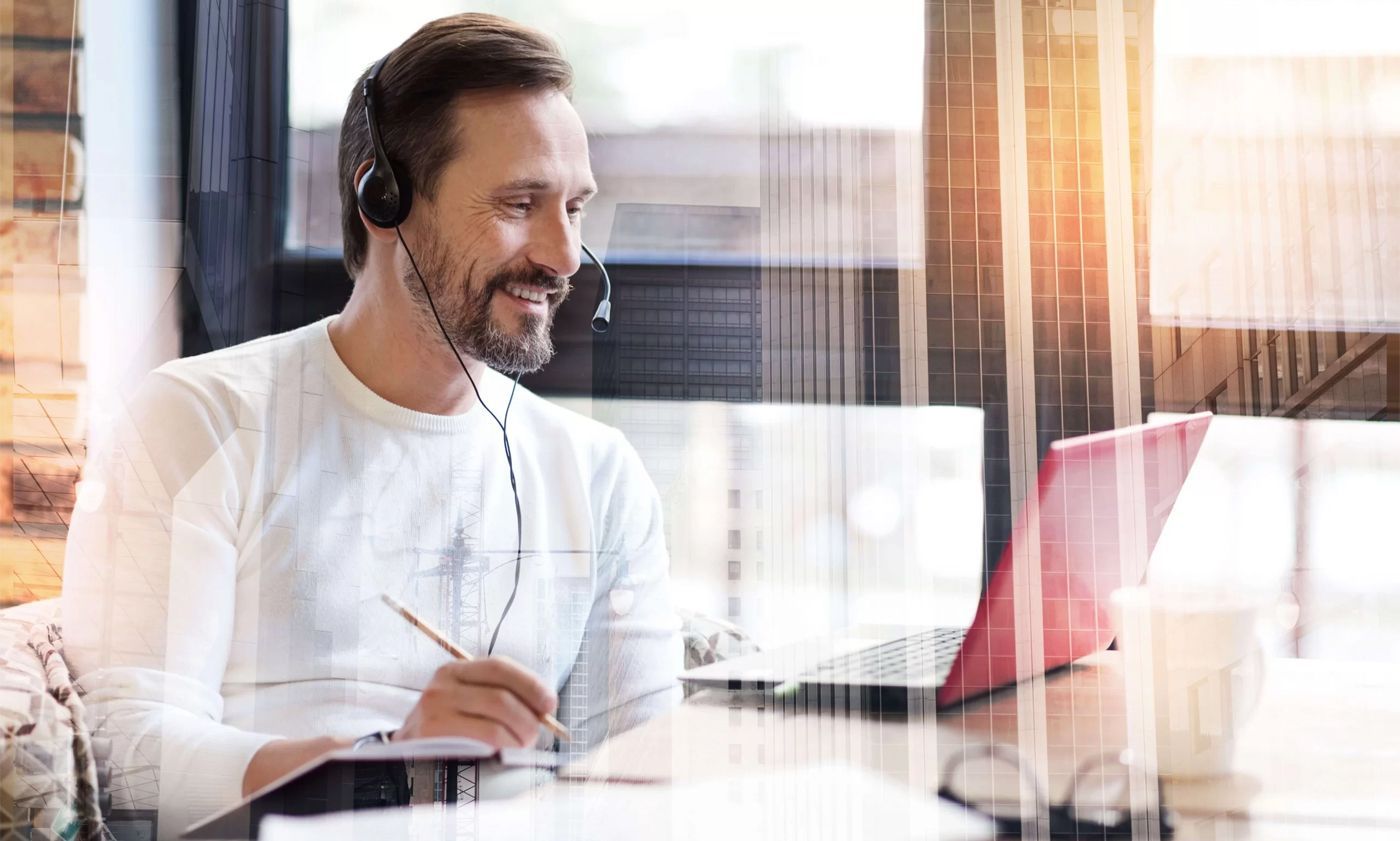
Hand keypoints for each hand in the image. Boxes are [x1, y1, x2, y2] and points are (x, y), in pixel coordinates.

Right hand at [394, 657, 557, 747]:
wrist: (405, 753)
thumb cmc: (447, 728)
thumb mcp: (466, 701)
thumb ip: (499, 696)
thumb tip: (543, 707)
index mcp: (454, 670)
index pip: (500, 666)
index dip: (530, 683)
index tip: (549, 703)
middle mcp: (442, 684)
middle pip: (502, 695)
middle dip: (529, 717)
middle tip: (536, 733)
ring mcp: (435, 708)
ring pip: (497, 719)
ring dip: (520, 735)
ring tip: (522, 745)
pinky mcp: (434, 734)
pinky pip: (485, 738)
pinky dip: (505, 746)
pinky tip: (505, 751)